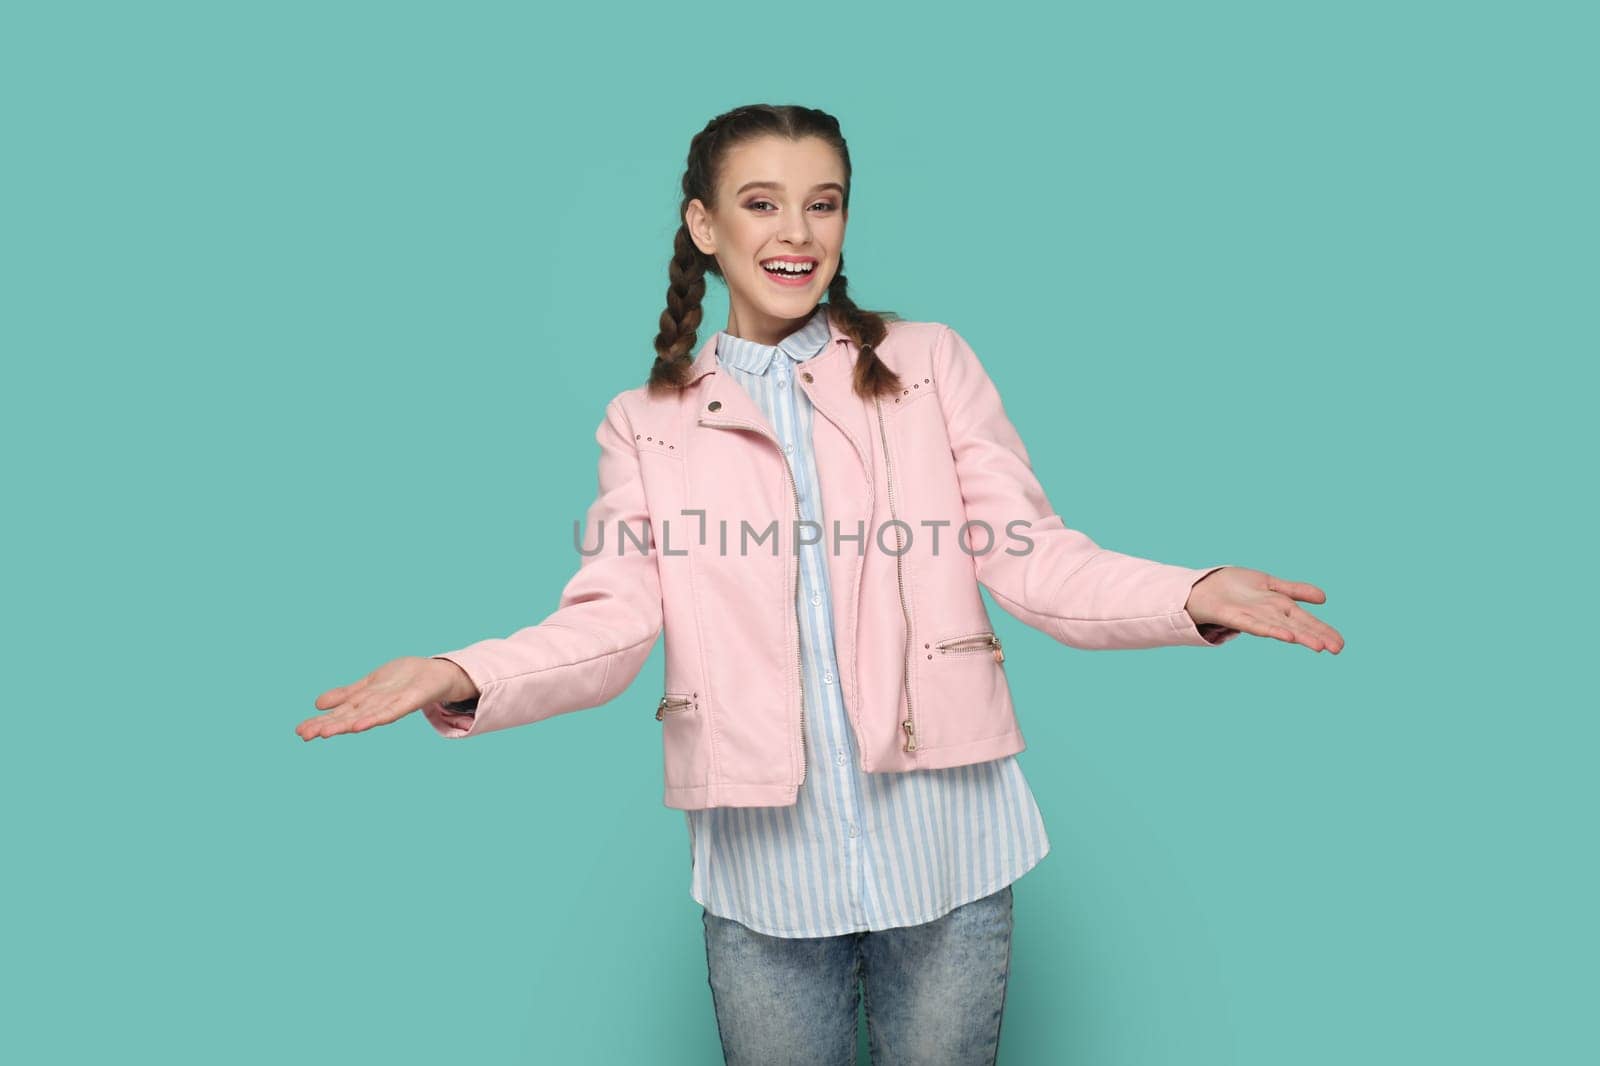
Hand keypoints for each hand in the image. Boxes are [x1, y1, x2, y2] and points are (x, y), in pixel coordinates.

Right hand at [297, 656, 476, 739]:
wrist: (435, 673)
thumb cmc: (402, 680)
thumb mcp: (369, 685)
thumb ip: (347, 695)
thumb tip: (318, 704)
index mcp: (366, 703)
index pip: (339, 713)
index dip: (320, 721)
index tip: (299, 732)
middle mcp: (377, 707)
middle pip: (349, 716)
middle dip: (328, 726)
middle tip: (305, 736)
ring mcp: (393, 704)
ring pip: (365, 715)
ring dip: (346, 724)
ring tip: (325, 732)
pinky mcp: (410, 701)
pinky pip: (392, 710)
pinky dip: (376, 717)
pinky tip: (361, 725)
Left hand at [1184, 567, 1343, 652]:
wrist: (1204, 585)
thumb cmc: (1237, 587)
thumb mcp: (1271, 584)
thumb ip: (1296, 591)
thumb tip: (1324, 598)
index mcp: (1279, 606)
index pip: (1306, 619)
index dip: (1323, 630)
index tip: (1341, 644)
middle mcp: (1268, 613)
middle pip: (1296, 624)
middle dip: (1317, 635)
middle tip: (1337, 649)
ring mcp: (1252, 615)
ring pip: (1280, 626)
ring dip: (1299, 636)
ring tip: (1318, 646)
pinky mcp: (1234, 615)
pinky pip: (1254, 624)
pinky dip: (1270, 629)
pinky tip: (1286, 637)